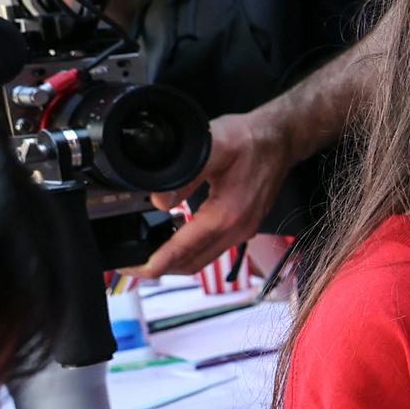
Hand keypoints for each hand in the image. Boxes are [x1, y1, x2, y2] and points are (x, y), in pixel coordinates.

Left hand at [132, 109, 293, 277]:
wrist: (280, 140)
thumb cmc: (251, 140)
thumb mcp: (213, 148)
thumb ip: (184, 176)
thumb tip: (158, 201)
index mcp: (227, 215)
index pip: (184, 250)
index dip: (154, 263)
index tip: (131, 268)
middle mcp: (237, 229)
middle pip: (191, 264)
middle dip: (158, 268)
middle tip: (129, 264)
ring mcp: (242, 230)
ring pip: (202, 260)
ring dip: (174, 263)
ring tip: (146, 255)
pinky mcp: (243, 226)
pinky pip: (213, 249)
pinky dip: (190, 252)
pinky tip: (175, 240)